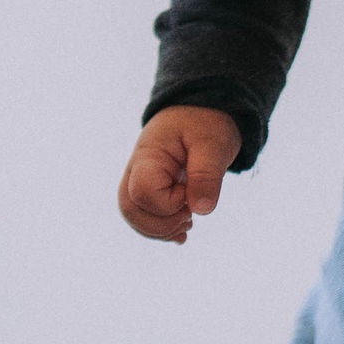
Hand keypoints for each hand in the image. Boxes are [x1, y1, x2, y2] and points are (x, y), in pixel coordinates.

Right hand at [119, 106, 240, 242]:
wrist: (200, 111)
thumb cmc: (206, 123)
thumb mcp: (214, 144)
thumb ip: (206, 175)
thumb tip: (202, 210)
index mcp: (149, 154)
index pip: (143, 192)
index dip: (169, 204)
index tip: (192, 193)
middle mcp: (136, 168)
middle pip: (129, 208)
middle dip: (160, 225)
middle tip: (189, 218)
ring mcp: (139, 179)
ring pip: (133, 216)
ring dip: (159, 230)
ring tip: (187, 225)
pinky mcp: (147, 188)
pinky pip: (142, 215)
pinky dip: (160, 230)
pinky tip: (180, 233)